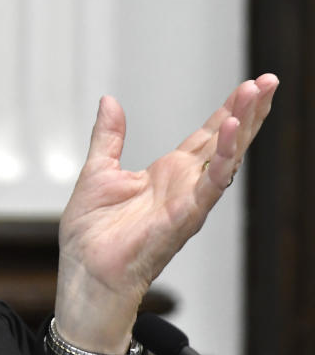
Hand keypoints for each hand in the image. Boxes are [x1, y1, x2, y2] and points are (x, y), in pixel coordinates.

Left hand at [53, 74, 278, 353]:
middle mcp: (184, 185)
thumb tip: (109, 101)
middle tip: (269, 81)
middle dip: (248, 112)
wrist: (85, 273)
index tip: (250, 85)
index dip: (228, 110)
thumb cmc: (92, 235)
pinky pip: (209, 185)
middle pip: (225, 141)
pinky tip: (232, 132)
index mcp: (168, 173)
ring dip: (242, 127)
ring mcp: (188, 201)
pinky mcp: (183, 218)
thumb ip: (109, 137)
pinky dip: (223, 159)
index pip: (207, 135)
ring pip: (225, 159)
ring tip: (257, 96)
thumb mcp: (98, 171)